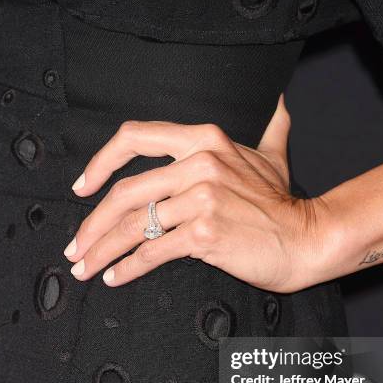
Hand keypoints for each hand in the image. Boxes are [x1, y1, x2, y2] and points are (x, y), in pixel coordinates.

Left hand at [63, 95, 328, 291]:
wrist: (307, 239)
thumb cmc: (284, 204)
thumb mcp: (273, 158)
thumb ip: (271, 129)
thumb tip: (280, 104)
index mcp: (204, 140)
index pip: (135, 137)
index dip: (99, 162)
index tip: (82, 187)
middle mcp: (199, 163)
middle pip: (124, 192)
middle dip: (91, 224)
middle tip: (75, 247)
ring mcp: (202, 198)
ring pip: (133, 224)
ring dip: (101, 250)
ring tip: (84, 268)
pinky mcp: (205, 233)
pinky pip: (153, 251)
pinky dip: (128, 267)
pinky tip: (115, 278)